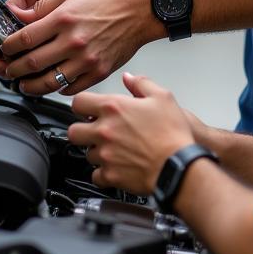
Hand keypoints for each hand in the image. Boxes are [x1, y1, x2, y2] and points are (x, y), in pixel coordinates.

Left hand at [0, 0, 158, 94]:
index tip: (3, 50)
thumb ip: (43, 7)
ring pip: (48, 82)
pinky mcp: (98, 73)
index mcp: (63, 18)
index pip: (24, 38)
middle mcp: (73, 41)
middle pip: (32, 64)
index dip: (8, 48)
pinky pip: (71, 88)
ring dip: (30, 86)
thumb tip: (19, 18)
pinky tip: (51, 84)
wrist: (138, 11)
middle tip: (7, 70)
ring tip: (24, 84)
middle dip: (13, 69)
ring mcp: (86, 60)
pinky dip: (57, 89)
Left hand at [68, 72, 193, 193]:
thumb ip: (141, 84)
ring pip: (86, 154)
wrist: (179, 166)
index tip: (88, 109)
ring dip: (96, 151)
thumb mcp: (162, 97)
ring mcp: (105, 154)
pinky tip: (114, 167)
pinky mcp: (111, 175)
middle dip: (82, 130)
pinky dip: (103, 173)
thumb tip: (129, 78)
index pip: (78, 102)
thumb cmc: (172, 133)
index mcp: (113, 108)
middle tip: (94, 131)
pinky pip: (96, 176)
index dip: (82, 105)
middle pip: (73, 131)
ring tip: (111, 149)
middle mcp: (104, 131)